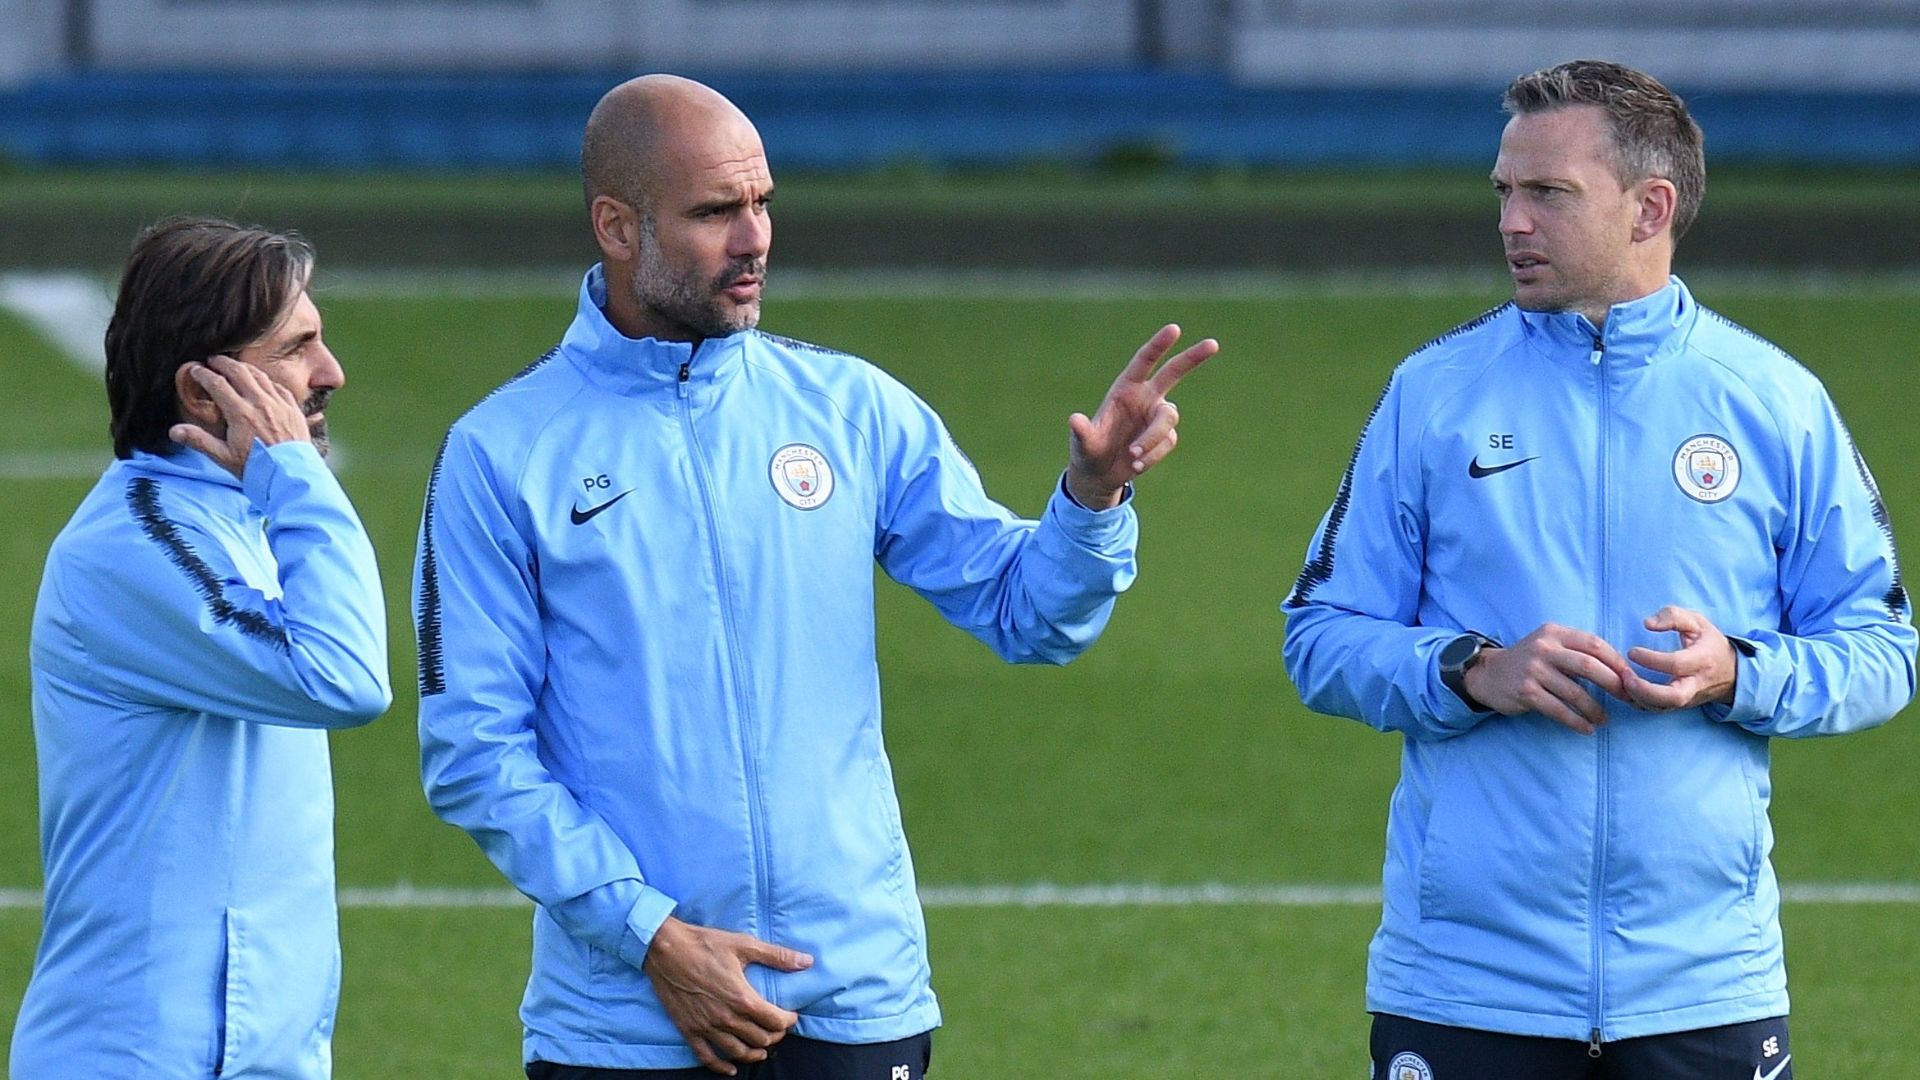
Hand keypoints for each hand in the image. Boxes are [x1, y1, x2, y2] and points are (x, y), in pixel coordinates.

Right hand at [168, 355, 310, 477]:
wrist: (291, 476)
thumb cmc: (256, 469)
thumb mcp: (224, 457)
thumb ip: (199, 441)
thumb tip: (173, 431)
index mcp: (240, 413)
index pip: (218, 384)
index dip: (204, 374)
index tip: (195, 369)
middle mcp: (260, 403)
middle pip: (239, 372)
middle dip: (223, 363)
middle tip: (212, 360)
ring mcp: (279, 404)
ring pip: (260, 376)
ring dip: (245, 368)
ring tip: (234, 366)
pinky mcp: (294, 409)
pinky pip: (279, 387)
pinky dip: (266, 380)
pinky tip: (261, 381)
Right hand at [642, 916, 813, 1075]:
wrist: (665, 949)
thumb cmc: (705, 944)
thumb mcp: (743, 945)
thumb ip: (777, 956)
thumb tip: (807, 961)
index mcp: (742, 998)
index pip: (775, 1021)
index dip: (788, 1021)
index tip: (791, 1016)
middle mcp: (726, 1018)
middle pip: (760, 1039)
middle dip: (774, 1036)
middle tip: (777, 1029)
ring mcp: (706, 1027)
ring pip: (738, 1052)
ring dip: (754, 1054)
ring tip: (762, 1050)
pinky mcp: (689, 1031)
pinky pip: (707, 1058)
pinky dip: (722, 1067)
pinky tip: (732, 1068)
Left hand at [1064, 324, 1217, 508]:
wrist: (1100, 474)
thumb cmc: (1088, 451)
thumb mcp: (1083, 442)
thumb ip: (1082, 431)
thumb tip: (1075, 420)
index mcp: (1125, 388)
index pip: (1145, 361)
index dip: (1159, 345)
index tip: (1174, 329)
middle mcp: (1145, 398)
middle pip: (1174, 372)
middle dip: (1193, 358)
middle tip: (1213, 344)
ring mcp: (1156, 417)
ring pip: (1168, 418)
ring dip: (1152, 438)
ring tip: (1132, 457)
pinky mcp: (1164, 437)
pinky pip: (1166, 443)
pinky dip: (1151, 455)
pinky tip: (1135, 466)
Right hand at [1462, 623, 1631, 734]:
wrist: (1488, 673)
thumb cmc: (1529, 661)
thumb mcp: (1550, 645)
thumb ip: (1577, 651)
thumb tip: (1619, 671)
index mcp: (1554, 633)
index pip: (1594, 644)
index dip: (1617, 662)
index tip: (1630, 679)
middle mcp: (1544, 648)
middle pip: (1589, 666)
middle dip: (1613, 685)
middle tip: (1627, 699)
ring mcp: (1533, 670)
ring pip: (1575, 692)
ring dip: (1595, 709)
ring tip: (1604, 719)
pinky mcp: (1526, 692)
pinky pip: (1558, 710)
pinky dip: (1576, 721)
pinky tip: (1587, 728)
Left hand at [1621, 605, 1738, 710]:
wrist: (1731, 673)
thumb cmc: (1709, 643)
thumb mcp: (1697, 622)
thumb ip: (1672, 616)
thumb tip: (1647, 623)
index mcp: (1702, 660)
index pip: (1677, 664)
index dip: (1652, 659)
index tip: (1632, 651)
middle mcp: (1696, 684)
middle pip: (1674, 697)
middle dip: (1645, 690)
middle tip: (1625, 676)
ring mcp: (1687, 698)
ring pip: (1663, 708)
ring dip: (1638, 698)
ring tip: (1622, 681)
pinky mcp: (1679, 706)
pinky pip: (1657, 710)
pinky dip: (1639, 703)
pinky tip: (1626, 689)